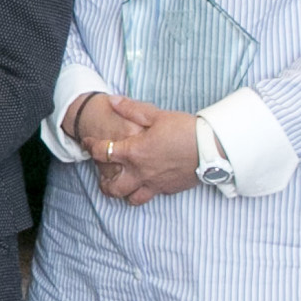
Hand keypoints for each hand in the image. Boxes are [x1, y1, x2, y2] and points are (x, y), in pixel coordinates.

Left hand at [74, 93, 203, 204]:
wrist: (211, 148)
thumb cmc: (184, 129)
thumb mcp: (156, 115)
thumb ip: (131, 109)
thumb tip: (112, 101)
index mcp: (134, 152)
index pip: (102, 152)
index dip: (90, 146)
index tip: (88, 142)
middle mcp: (141, 172)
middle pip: (112, 188)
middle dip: (103, 183)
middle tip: (103, 174)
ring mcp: (154, 184)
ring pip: (131, 199)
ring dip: (124, 192)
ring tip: (123, 183)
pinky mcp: (168, 189)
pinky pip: (151, 195)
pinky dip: (145, 190)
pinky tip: (147, 180)